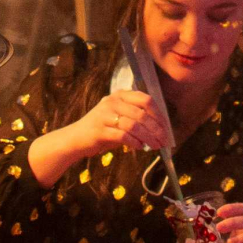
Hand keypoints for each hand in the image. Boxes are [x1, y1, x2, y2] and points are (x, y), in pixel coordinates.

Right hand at [27, 89, 174, 186]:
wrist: (76, 138)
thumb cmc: (101, 129)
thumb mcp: (119, 117)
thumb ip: (136, 118)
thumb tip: (159, 128)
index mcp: (120, 95)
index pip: (146, 100)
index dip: (159, 114)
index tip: (166, 128)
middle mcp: (112, 101)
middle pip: (142, 114)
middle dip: (157, 129)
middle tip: (164, 141)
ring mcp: (105, 114)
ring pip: (135, 125)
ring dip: (149, 138)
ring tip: (155, 146)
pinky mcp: (100, 130)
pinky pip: (124, 136)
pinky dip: (135, 142)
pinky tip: (140, 147)